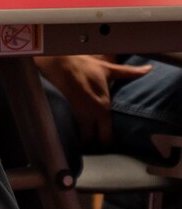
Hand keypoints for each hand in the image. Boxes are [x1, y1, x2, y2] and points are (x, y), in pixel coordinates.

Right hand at [36, 54, 152, 147]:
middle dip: (94, 145)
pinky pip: (71, 127)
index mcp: (102, 107)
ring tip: (85, 140)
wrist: (59, 61)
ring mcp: (75, 113)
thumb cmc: (84, 66)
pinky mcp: (64, 110)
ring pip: (80, 137)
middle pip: (91, 141)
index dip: (107, 145)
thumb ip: (130, 73)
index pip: (106, 137)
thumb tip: (148, 69)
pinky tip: (74, 129)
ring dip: (82, 139)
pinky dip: (73, 130)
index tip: (108, 146)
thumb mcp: (108, 70)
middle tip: (96, 146)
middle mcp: (90, 114)